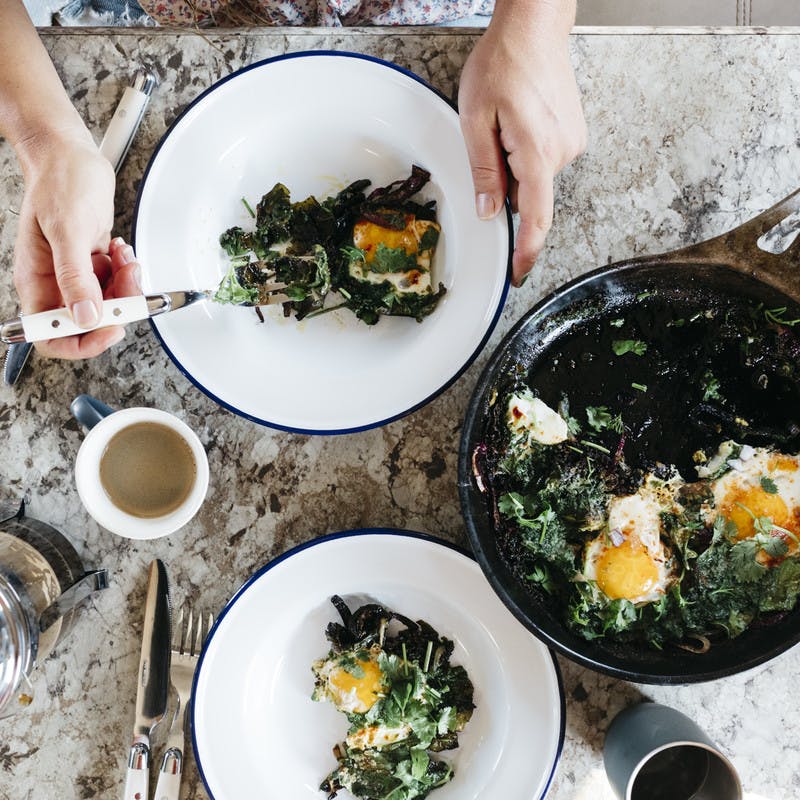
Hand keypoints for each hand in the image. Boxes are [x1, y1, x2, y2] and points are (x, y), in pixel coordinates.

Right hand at [12, 131, 140, 357]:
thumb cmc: (59, 182)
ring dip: (124, 287)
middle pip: (87, 323)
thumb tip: (84, 317)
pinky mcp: (92, 264)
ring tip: (124, 259)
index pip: (51, 336)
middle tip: (128, 284)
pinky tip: (119, 250)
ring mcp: (75, 274)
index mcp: (37, 282)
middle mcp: (55, 283)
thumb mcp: (67, 230)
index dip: (81, 342)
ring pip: (107, 304)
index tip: (109, 328)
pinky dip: (124, 272)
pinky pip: (115, 284)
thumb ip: (75, 277)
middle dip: (114, 308)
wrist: (70, 155)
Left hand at [458, 2, 586, 285]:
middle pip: (527, 195)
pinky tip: (520, 123)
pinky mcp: (574, 136)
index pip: (535, 217)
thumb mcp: (475, 119)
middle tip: (491, 141)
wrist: (534, 29)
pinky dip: (526, 155)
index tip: (518, 274)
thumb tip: (490, 212)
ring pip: (534, 179)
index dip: (526, 251)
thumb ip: (484, 171)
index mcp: (537, 152)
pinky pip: (543, 162)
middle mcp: (562, 153)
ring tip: (506, 123)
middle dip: (504, 184)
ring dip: (514, 165)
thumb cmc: (502, 64)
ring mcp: (572, 144)